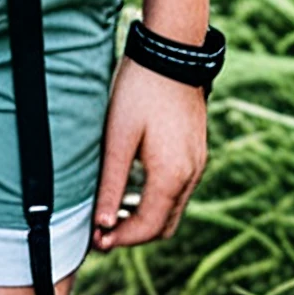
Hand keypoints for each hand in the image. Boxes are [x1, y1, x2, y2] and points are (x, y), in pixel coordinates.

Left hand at [90, 56, 207, 251]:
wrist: (171, 53)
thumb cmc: (139, 91)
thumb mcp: (118, 138)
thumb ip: (112, 184)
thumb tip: (103, 225)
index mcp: (171, 175)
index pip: (148, 228)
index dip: (121, 240)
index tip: (96, 241)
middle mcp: (190, 175)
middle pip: (163, 226)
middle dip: (134, 234)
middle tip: (102, 231)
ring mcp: (197, 164)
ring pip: (172, 209)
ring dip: (145, 218)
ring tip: (112, 211)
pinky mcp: (196, 153)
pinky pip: (178, 190)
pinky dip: (156, 200)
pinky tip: (132, 188)